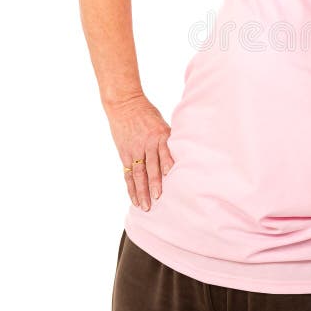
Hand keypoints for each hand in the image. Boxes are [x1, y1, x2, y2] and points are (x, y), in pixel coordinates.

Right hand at [105, 95, 174, 211]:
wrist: (125, 104)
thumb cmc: (149, 114)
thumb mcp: (163, 123)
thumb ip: (170, 140)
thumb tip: (186, 155)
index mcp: (160, 135)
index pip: (163, 151)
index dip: (166, 163)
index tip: (170, 175)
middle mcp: (147, 144)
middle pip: (150, 166)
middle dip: (154, 183)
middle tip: (158, 198)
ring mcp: (134, 150)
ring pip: (137, 174)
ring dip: (141, 191)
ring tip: (145, 206)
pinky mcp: (124, 154)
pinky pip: (127, 174)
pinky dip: (131, 188)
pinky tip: (134, 199)